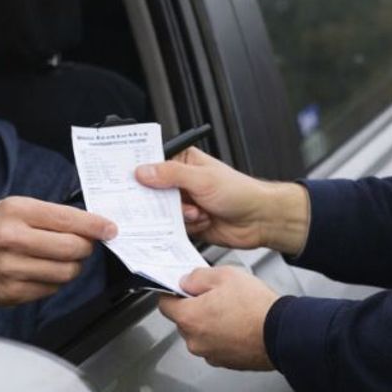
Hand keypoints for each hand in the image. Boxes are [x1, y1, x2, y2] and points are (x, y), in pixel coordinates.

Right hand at [0, 196, 116, 304]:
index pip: (68, 220)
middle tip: (84, 244)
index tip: (110, 229)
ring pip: (67, 272)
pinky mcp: (12, 294)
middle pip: (73, 249)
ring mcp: (11, 270)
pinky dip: (56, 280)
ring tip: (62, 258)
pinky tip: (44, 271)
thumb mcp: (15, 207)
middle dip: (86, 247)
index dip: (96, 226)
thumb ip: (51, 214)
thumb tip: (92, 225)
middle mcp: (12, 240)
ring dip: (73, 265)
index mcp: (16, 212)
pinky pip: (52, 289)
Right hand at [135, 147, 308, 253]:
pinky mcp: (188, 223)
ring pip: (162, 213)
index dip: (140, 173)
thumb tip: (143, 171)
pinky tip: (203, 221)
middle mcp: (182, 182)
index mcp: (184, 162)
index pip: (153, 164)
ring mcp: (185, 203)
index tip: (130, 181)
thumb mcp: (203, 179)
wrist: (260, 220)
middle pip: (153, 191)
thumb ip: (171, 175)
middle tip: (173, 203)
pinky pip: (172, 228)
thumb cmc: (240, 192)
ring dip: (180, 216)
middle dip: (162, 201)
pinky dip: (186, 227)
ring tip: (199, 212)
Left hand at [159, 266, 278, 370]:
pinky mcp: (225, 362)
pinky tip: (240, 324)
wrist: (281, 333)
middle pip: (184, 320)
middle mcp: (195, 340)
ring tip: (233, 310)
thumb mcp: (225, 275)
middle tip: (217, 294)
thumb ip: (198, 277)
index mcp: (189, 317)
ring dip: (210, 323)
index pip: (165, 304)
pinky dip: (223, 336)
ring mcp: (210, 354)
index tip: (183, 287)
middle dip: (196, 307)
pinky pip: (216, 345)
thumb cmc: (255, 306)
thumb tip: (187, 281)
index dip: (173, 292)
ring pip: (201, 334)